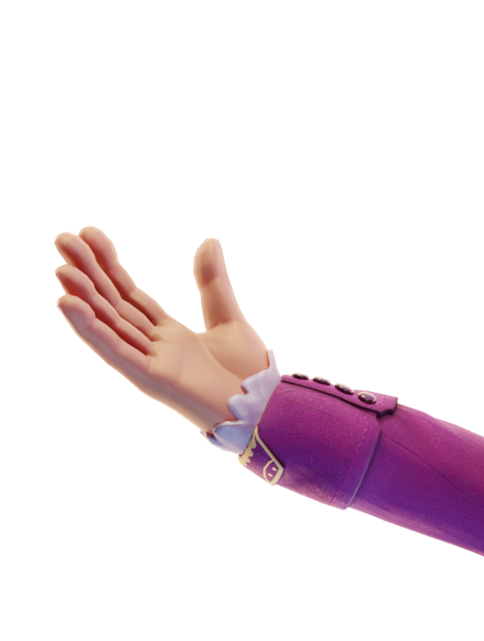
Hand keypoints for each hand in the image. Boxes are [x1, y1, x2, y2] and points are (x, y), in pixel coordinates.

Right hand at [55, 227, 267, 434]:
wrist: (265, 407)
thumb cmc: (249, 374)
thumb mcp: (228, 317)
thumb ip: (213, 281)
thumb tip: (209, 241)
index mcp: (168, 333)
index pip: (129, 293)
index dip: (108, 264)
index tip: (88, 234)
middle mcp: (153, 347)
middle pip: (112, 304)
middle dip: (87, 272)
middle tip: (62, 238)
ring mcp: (149, 362)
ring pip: (108, 324)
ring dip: (82, 297)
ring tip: (61, 268)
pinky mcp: (149, 378)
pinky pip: (115, 350)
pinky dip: (91, 329)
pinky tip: (69, 305)